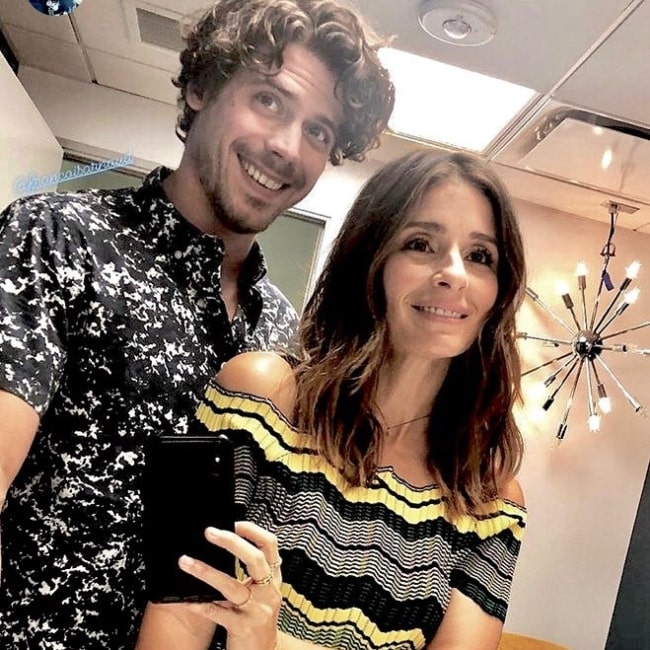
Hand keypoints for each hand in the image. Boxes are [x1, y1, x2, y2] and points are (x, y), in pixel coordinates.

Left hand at [179, 521, 282, 649]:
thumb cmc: (259, 619)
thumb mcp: (263, 592)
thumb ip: (254, 572)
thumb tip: (232, 543)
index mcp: (273, 579)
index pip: (270, 546)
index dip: (253, 531)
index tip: (235, 523)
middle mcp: (268, 592)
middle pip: (254, 559)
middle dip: (231, 543)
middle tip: (209, 533)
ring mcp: (257, 610)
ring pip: (231, 586)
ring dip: (206, 571)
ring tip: (186, 562)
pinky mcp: (243, 627)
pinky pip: (218, 612)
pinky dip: (201, 604)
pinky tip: (187, 598)